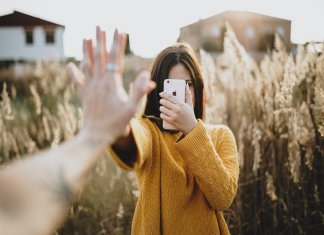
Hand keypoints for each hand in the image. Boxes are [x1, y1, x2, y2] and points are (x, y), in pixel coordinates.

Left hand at [67, 26, 154, 144]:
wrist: (97, 136)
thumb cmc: (117, 124)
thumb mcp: (132, 109)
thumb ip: (139, 92)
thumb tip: (147, 77)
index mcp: (111, 84)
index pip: (116, 59)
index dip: (118, 44)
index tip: (119, 31)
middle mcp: (99, 83)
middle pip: (100, 57)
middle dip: (101, 40)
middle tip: (100, 27)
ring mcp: (89, 88)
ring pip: (87, 65)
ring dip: (87, 50)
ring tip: (86, 38)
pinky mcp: (83, 95)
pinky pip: (77, 80)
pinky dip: (74, 72)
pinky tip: (70, 64)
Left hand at [159, 84, 197, 134]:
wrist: (191, 126)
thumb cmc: (190, 114)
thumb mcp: (190, 104)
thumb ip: (188, 94)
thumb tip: (186, 85)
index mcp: (181, 104)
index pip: (170, 97)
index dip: (164, 94)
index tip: (161, 93)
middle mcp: (177, 109)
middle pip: (165, 102)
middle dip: (161, 101)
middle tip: (161, 101)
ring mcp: (174, 116)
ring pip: (162, 109)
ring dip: (161, 107)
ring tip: (162, 107)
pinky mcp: (171, 121)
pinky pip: (163, 116)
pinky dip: (162, 114)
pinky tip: (163, 113)